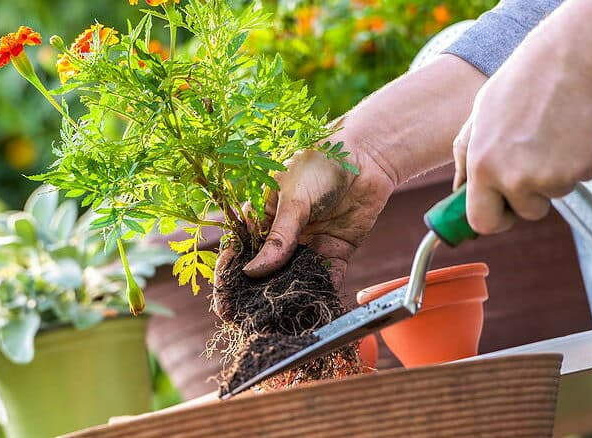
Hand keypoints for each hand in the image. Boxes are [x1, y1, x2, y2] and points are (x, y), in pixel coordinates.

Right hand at [216, 54, 485, 302]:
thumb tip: (252, 272)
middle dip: (255, 297)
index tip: (225, 302)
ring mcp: (309, 245)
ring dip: (287, 299)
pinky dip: (321, 293)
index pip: (240, 251)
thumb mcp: (293, 200)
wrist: (367, 156)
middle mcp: (284, 235)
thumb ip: (278, 238)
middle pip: (265, 272)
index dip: (230, 277)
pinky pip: (326, 278)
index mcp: (263, 217)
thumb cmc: (320, 165)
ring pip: (294, 279)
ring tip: (278, 325)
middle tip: (246, 322)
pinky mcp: (336, 252)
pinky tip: (314, 311)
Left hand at [452, 45, 591, 234]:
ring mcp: (552, 177)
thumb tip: (459, 191)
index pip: (482, 221)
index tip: (501, 212)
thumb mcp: (479, 117)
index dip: (494, 220)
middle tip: (533, 162)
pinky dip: (577, 161)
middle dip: (529, 199)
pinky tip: (571, 131)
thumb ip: (466, 158)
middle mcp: (514, 178)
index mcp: (483, 166)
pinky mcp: (583, 170)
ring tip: (551, 134)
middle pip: (525, 213)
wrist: (573, 60)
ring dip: (554, 174)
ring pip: (554, 194)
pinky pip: (579, 178)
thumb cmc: (522, 84)